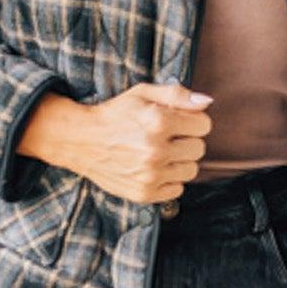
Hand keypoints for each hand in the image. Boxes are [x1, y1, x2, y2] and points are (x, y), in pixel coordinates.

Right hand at [27, 79, 212, 203]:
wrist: (80, 140)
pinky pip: (177, 189)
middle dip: (186, 140)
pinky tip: (154, 168)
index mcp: (158, 122)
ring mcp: (150, 175)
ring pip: (191, 170)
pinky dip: (169, 179)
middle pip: (199, 149)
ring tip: (161, 152)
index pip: (204, 126)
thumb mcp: (143, 93)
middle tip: (167, 137)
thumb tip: (206, 102)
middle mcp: (155, 150)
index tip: (179, 121)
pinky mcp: (144, 193)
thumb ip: (177, 95)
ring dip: (180, 161)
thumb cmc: (114, 114)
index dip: (193, 121)